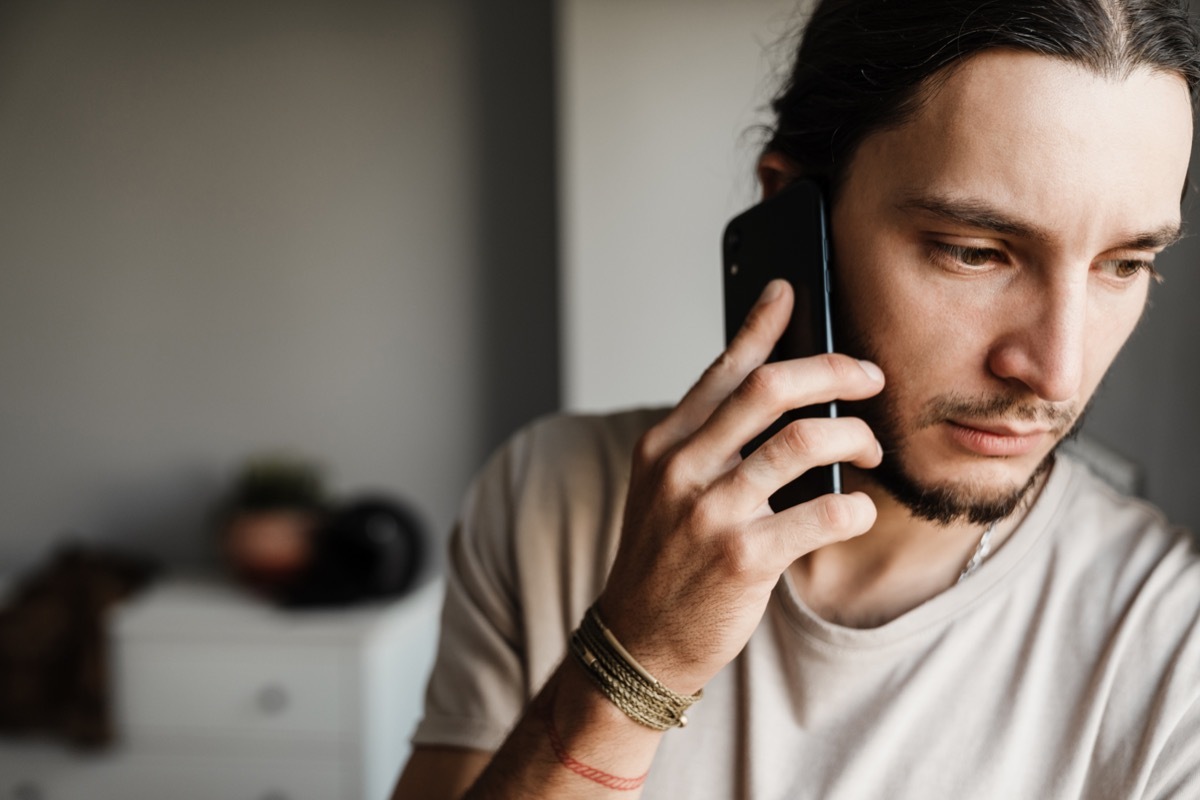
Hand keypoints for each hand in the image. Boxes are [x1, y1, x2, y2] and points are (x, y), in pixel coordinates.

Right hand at [597, 279, 884, 693]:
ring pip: (806, 442)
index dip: (760, 325)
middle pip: (772, 389)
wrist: (638, 640)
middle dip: (834, 371)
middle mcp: (684, 468)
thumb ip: (708, 443)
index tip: (789, 292)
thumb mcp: (665, 490)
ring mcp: (712, 512)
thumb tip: (769, 396)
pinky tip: (857, 512)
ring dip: (856, 438)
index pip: (722, 369)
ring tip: (870, 450)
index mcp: (665, 444)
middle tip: (869, 377)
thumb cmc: (664, 561)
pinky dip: (856, 508)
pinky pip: (824, 512)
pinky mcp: (745, 557)